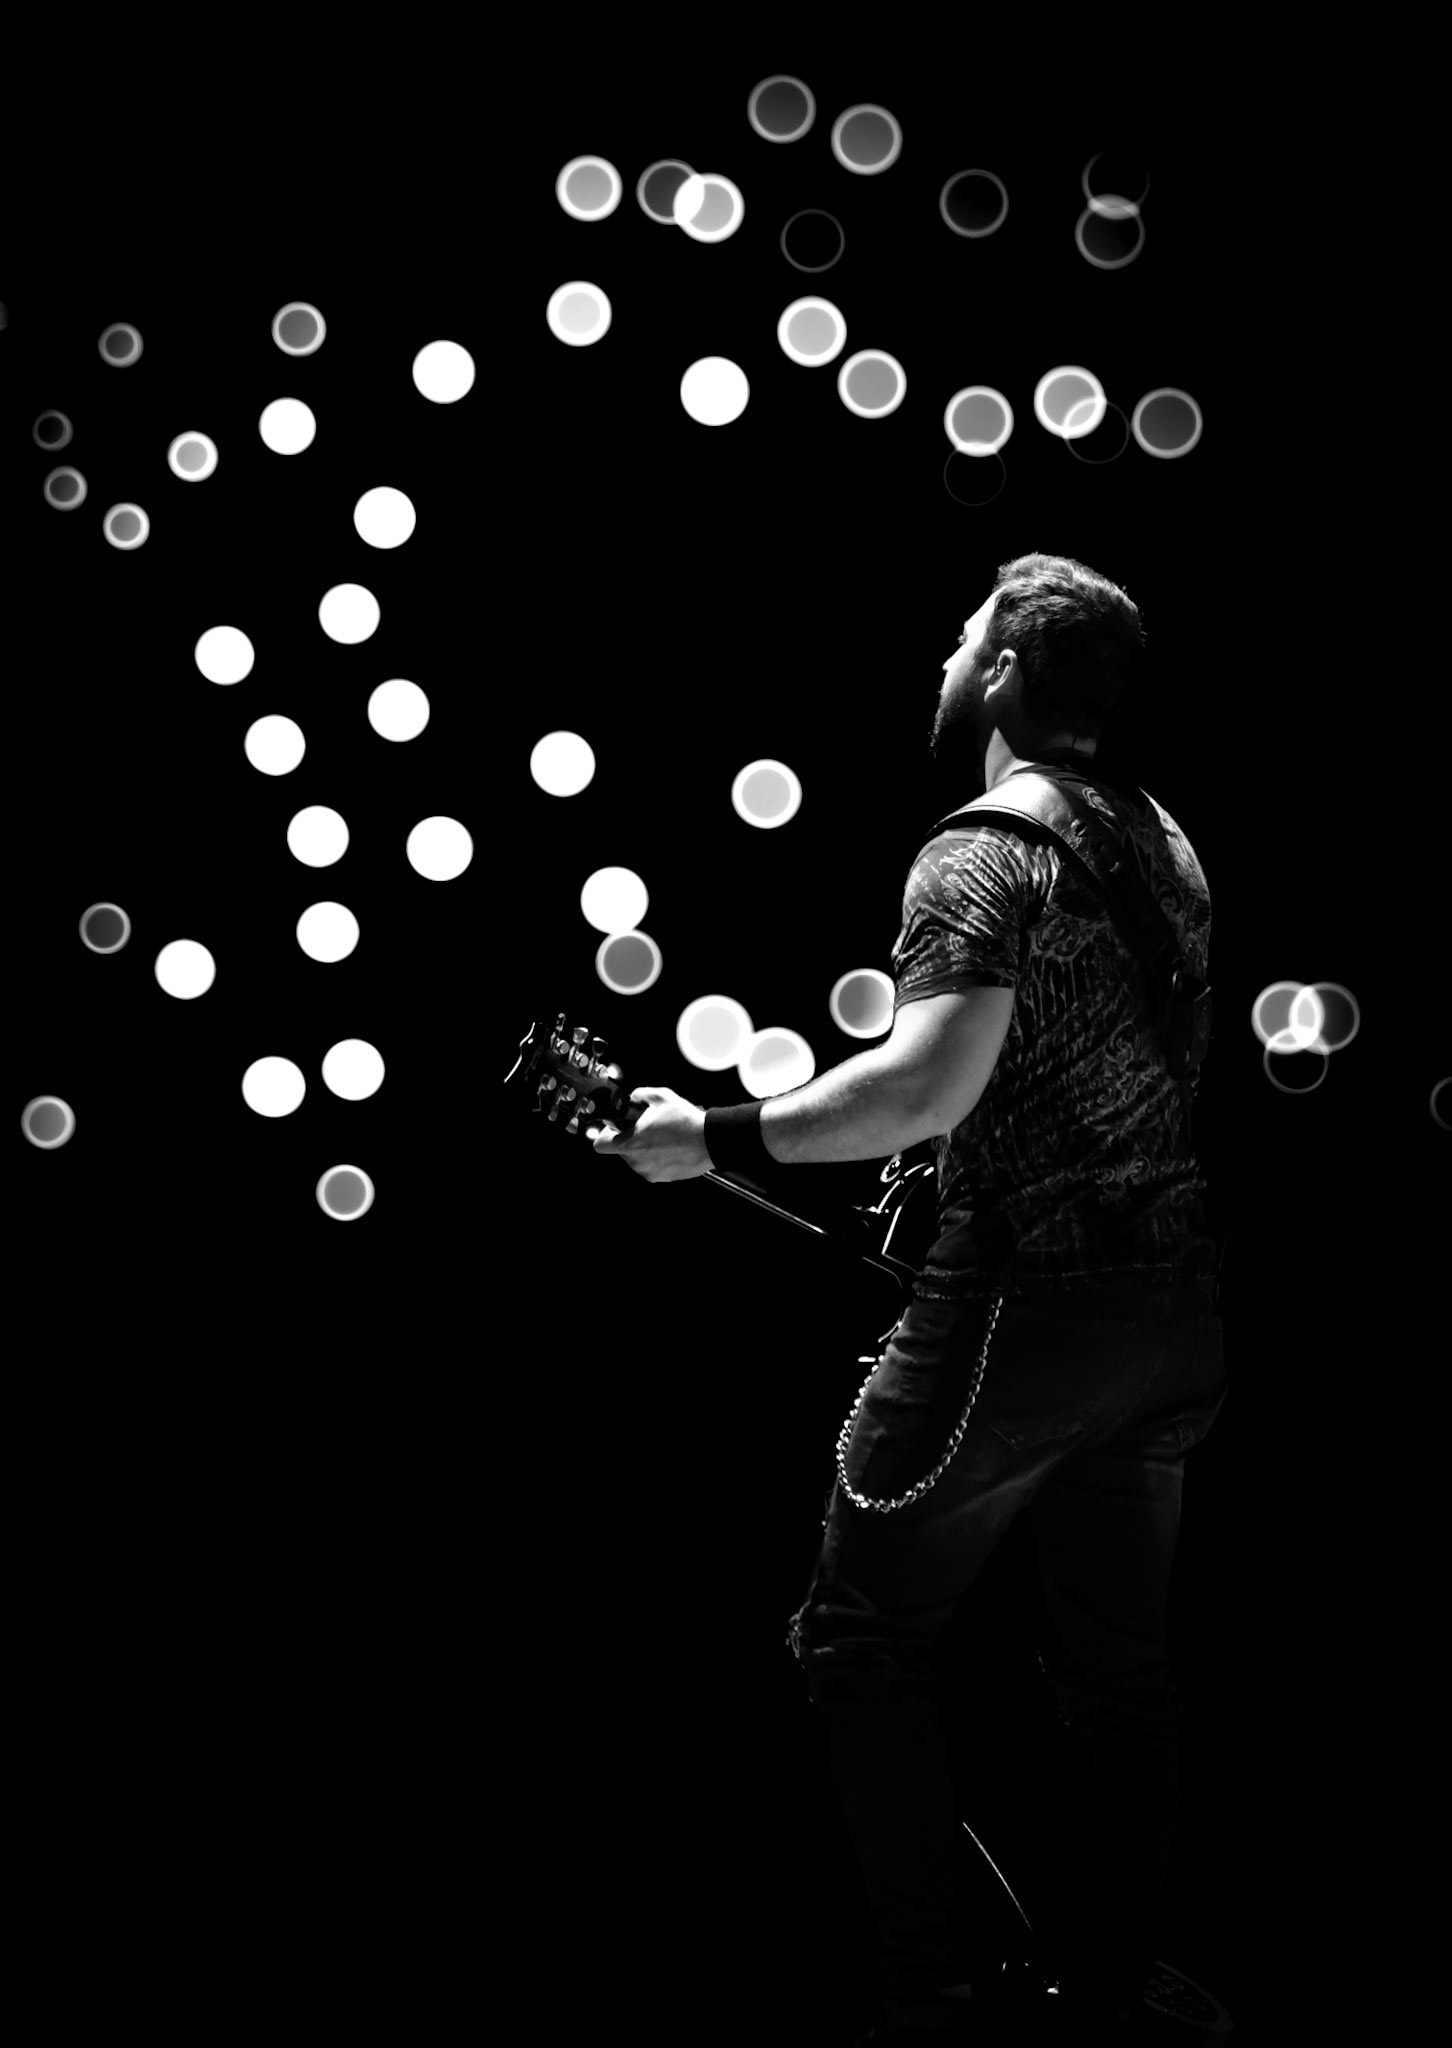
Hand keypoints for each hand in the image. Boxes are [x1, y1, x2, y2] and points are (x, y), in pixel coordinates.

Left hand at [587, 1086, 711, 1182]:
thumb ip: (638, 1095)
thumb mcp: (659, 1097)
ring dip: (645, 1147)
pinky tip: (671, 1145)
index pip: (600, 1144)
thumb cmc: (685, 1121)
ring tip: (663, 1135)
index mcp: (630, 1143)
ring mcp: (649, 1172)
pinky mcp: (662, 1178)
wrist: (709, 1141)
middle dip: (630, 1137)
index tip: (615, 1126)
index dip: (605, 1132)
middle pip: (621, 1150)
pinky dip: (657, 1157)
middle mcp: (636, 1162)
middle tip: (647, 1126)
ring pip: (637, 1158)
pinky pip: (652, 1165)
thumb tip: (633, 1098)